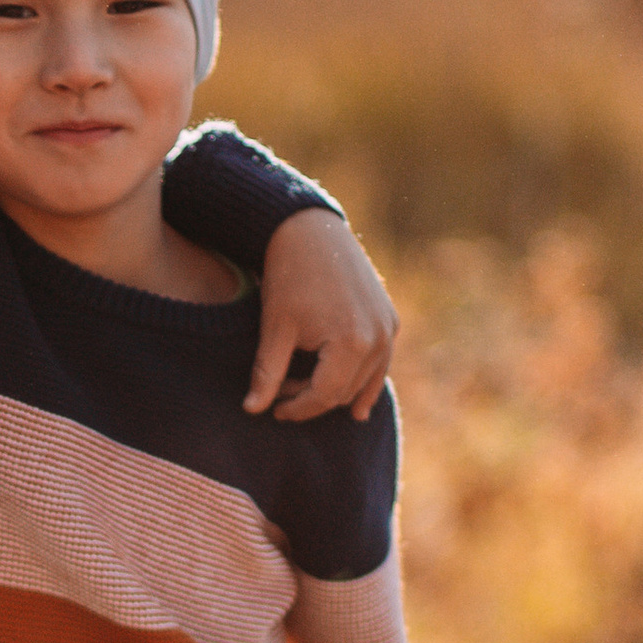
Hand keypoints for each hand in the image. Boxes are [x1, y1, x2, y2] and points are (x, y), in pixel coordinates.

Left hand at [245, 210, 399, 422]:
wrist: (311, 231)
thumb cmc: (289, 276)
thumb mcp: (275, 327)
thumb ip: (266, 372)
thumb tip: (252, 410)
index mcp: (352, 343)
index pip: (324, 396)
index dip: (297, 408)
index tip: (274, 410)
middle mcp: (379, 339)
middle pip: (345, 392)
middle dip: (312, 398)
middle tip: (280, 392)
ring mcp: (388, 328)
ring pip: (364, 382)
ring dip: (335, 391)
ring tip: (303, 389)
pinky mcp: (389, 319)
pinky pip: (379, 363)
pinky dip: (365, 381)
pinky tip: (356, 407)